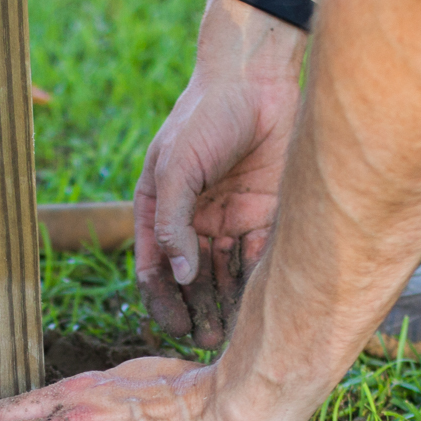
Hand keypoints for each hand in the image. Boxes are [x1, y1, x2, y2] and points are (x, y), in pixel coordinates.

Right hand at [135, 0, 305, 347]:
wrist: (257, 78)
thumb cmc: (204, 117)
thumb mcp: (175, 167)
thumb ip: (173, 223)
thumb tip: (178, 277)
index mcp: (161, 210)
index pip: (155, 268)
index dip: (161, 302)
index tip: (172, 330)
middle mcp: (194, 220)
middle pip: (191, 279)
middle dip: (196, 311)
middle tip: (205, 341)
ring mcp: (229, 219)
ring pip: (224, 274)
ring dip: (225, 305)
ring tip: (230, 334)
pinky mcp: (265, 214)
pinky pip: (258, 257)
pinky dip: (256, 283)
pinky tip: (258, 307)